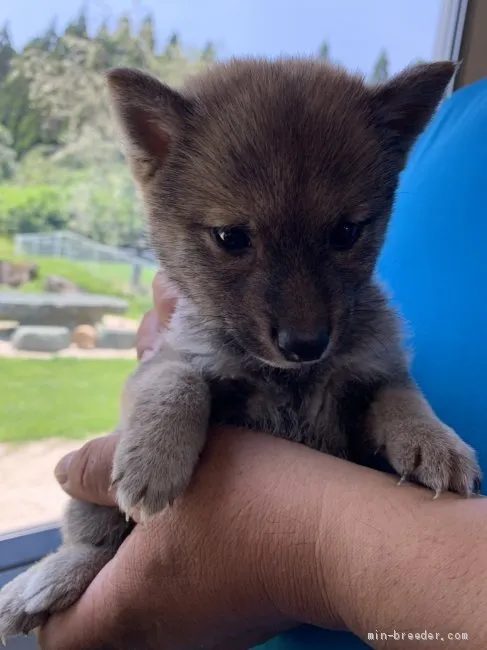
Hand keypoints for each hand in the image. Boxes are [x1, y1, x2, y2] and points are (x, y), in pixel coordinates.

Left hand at [40, 271, 339, 648]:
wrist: (343, 533)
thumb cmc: (255, 499)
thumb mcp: (172, 467)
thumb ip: (105, 470)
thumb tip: (66, 474)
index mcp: (134, 605)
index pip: (59, 631)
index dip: (54, 592)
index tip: (76, 542)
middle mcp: (166, 631)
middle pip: (103, 615)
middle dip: (100, 563)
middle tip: (114, 508)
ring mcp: (206, 627)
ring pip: (147, 602)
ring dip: (142, 557)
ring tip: (158, 504)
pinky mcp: (237, 612)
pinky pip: (185, 595)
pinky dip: (178, 561)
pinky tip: (200, 517)